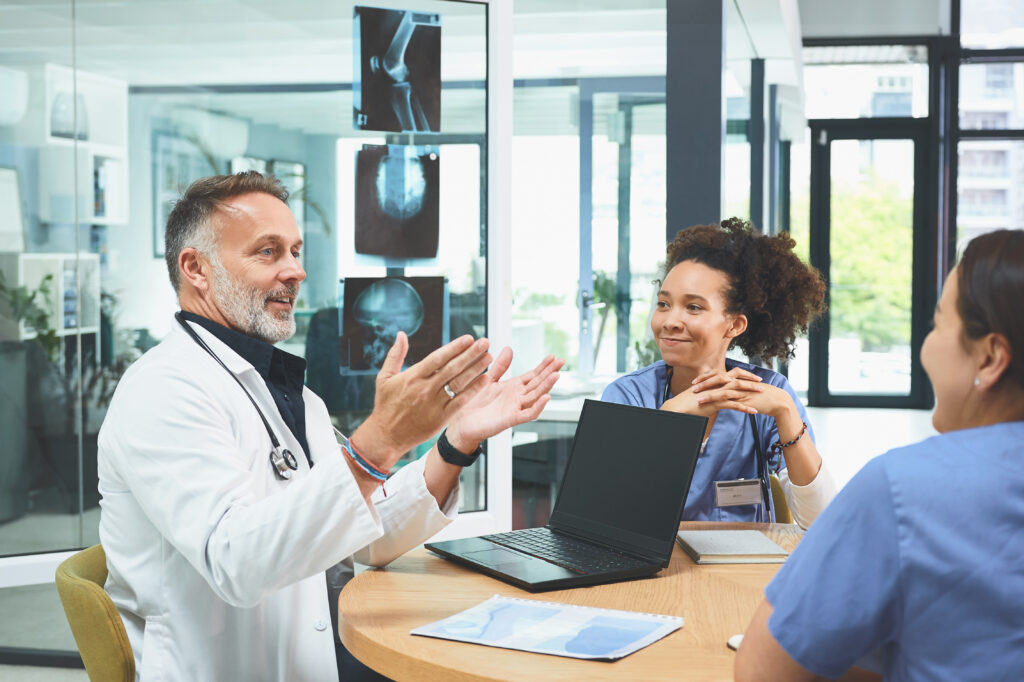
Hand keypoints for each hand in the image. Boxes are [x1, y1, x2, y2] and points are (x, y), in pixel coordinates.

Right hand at [353, 332, 496, 466]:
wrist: (386, 436)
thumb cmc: (385, 405)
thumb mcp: (384, 378)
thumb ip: (395, 355)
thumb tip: (401, 334)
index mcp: (413, 377)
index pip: (438, 358)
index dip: (455, 347)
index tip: (469, 338)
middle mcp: (425, 389)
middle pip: (453, 368)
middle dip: (471, 354)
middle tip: (485, 342)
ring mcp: (434, 404)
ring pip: (459, 383)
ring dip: (476, 369)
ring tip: (489, 357)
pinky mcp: (441, 418)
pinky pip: (461, 401)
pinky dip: (474, 390)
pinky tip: (485, 380)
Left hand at [445, 351, 564, 450]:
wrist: (462, 424)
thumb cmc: (474, 404)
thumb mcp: (488, 380)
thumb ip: (500, 366)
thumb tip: (509, 349)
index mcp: (513, 387)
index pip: (533, 375)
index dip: (543, 366)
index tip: (553, 357)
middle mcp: (517, 397)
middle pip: (538, 383)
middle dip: (550, 372)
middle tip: (562, 361)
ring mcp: (515, 408)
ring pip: (536, 396)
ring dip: (547, 386)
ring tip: (556, 375)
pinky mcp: (511, 419)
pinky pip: (528, 413)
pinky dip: (538, 406)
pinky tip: (546, 397)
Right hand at [662, 366, 765, 416]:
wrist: (678, 407)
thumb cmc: (688, 401)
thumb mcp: (702, 392)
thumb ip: (711, 389)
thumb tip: (718, 389)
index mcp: (714, 381)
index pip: (732, 373)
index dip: (744, 374)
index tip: (754, 378)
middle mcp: (716, 384)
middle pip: (737, 377)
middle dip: (750, 379)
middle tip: (761, 383)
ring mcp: (716, 393)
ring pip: (737, 389)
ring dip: (751, 391)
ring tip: (762, 394)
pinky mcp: (715, 403)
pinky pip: (733, 405)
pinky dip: (744, 408)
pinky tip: (753, 411)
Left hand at [689, 368, 794, 419]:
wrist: (776, 401)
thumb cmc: (760, 396)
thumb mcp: (745, 390)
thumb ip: (735, 390)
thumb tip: (724, 392)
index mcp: (736, 379)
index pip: (718, 375)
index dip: (706, 378)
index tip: (695, 381)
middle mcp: (738, 383)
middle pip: (718, 380)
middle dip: (704, 384)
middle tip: (692, 387)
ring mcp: (742, 391)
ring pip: (723, 391)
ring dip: (710, 395)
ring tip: (698, 399)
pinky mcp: (746, 400)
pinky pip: (732, 402)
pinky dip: (722, 405)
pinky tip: (714, 409)